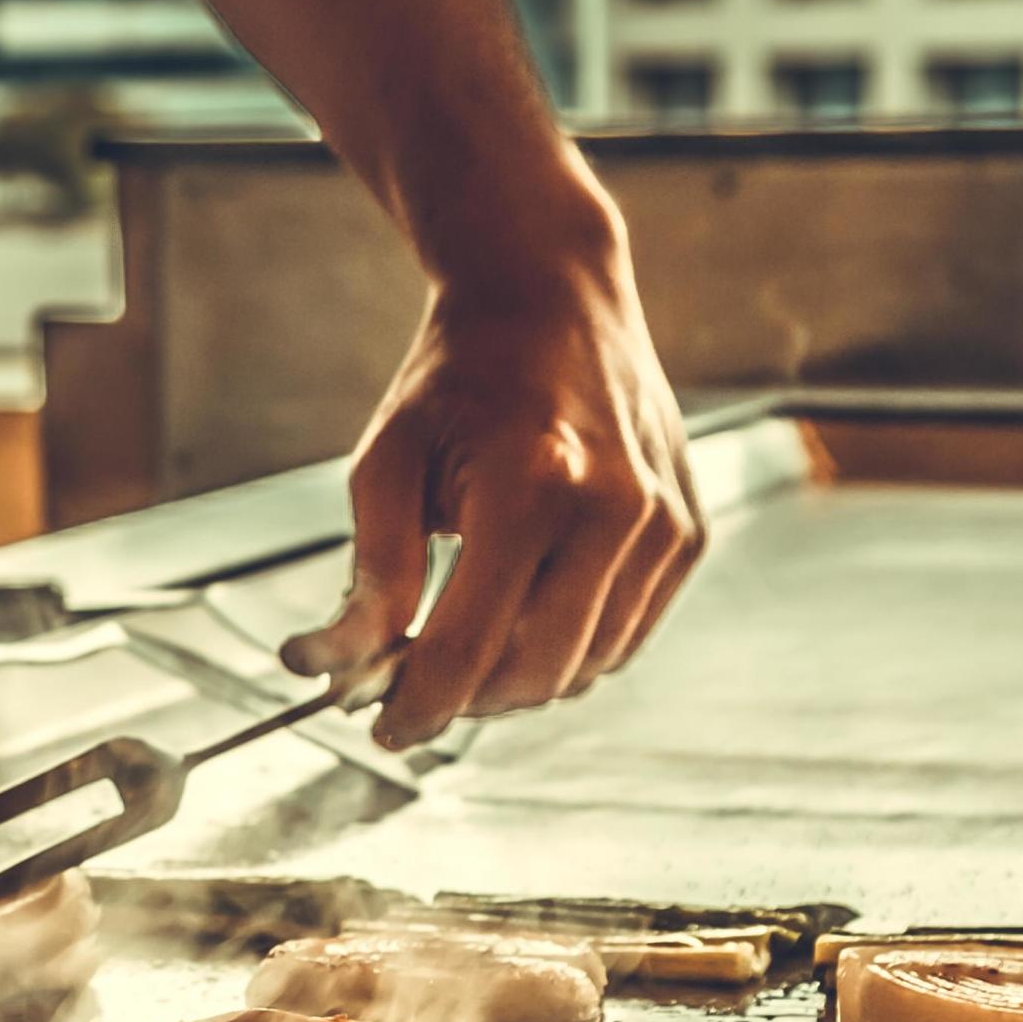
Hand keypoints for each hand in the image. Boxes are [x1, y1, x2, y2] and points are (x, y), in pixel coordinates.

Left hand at [282, 197, 703, 748]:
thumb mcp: (386, 461)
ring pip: (582, 668)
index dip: (418, 706)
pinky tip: (527, 606)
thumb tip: (334, 665)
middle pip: (533, 675)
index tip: (383, 728)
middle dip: (467, 699)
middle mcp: (616, 510)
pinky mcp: (687, 535)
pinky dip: (568, 647)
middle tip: (416, 683)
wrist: (552, 293)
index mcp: (534, 486)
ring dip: (517, 677)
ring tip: (466, 634)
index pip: (469, 647)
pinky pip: (622, 638)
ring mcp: (664, 525)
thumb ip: (371, 574)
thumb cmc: (459, 376)